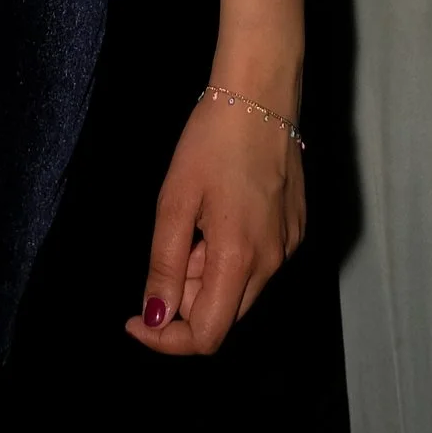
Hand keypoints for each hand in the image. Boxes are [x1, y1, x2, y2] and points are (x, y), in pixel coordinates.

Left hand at [125, 91, 305, 357]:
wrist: (260, 93)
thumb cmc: (211, 140)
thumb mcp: (174, 201)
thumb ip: (165, 266)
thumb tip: (155, 318)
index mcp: (240, 258)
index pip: (207, 336)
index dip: (167, 339)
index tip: (136, 318)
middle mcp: (273, 262)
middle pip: (224, 316)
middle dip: (186, 302)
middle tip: (168, 249)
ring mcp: (289, 245)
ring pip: (241, 290)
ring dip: (208, 277)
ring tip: (195, 222)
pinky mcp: (296, 228)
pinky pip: (259, 264)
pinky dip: (231, 257)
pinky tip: (220, 215)